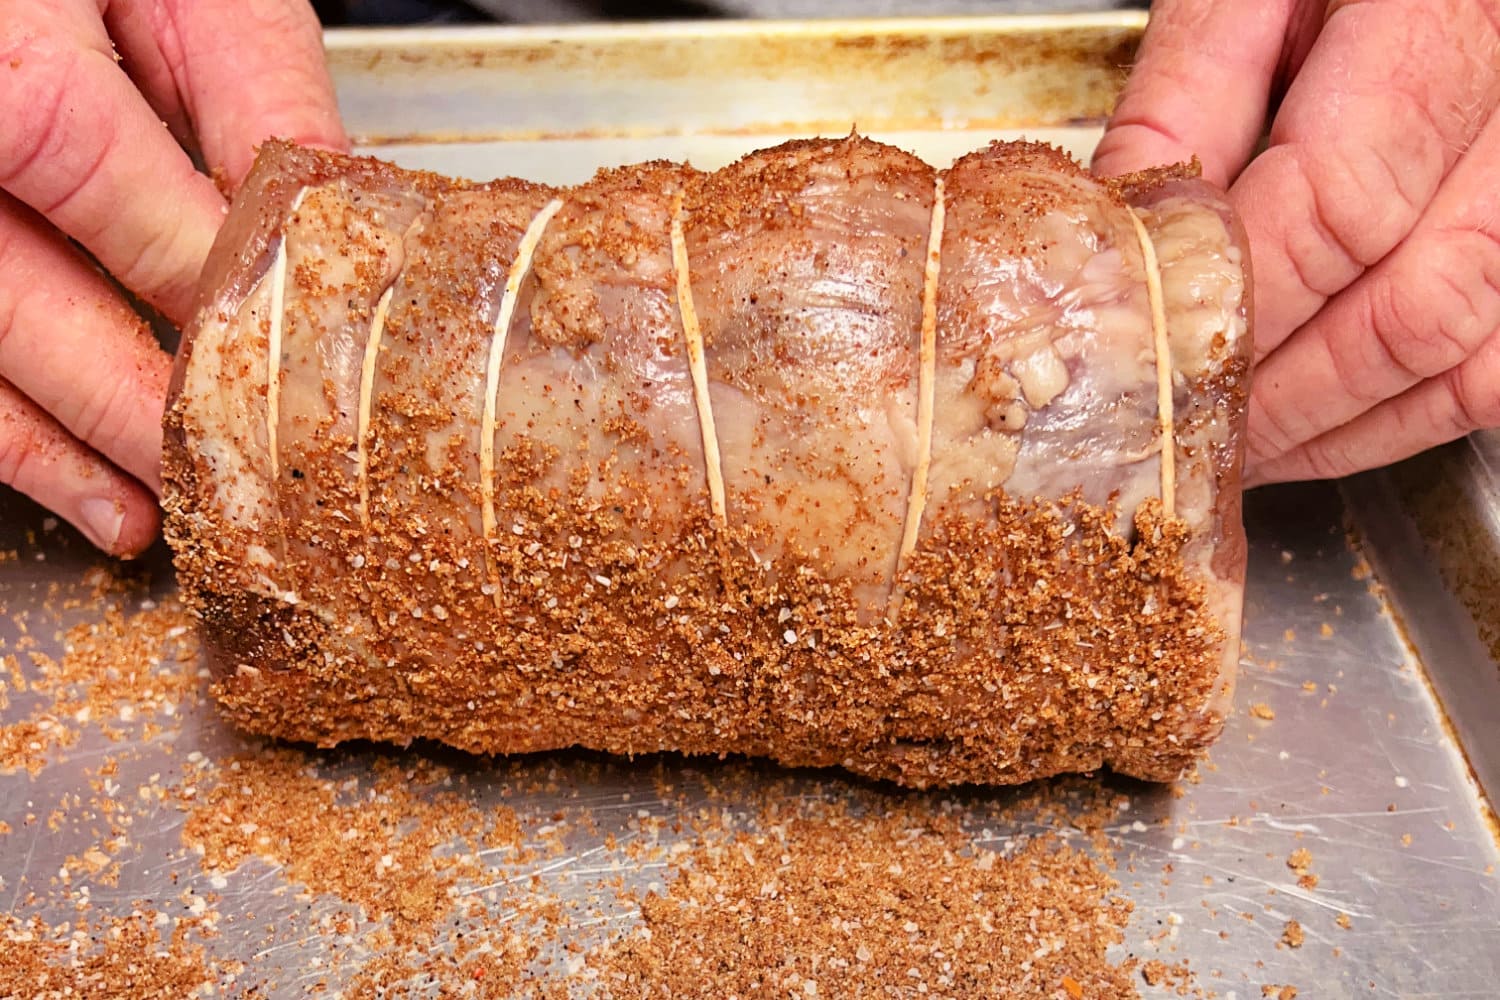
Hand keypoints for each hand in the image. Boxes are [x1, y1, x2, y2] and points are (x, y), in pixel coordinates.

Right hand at [0, 0, 346, 555]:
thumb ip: (249, 85)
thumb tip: (328, 201)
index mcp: (1, 51)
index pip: (102, 183)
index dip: (197, 281)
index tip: (275, 352)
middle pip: (25, 297)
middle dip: (138, 403)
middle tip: (227, 473)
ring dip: (60, 448)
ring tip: (145, 517)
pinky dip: (9, 434)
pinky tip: (68, 482)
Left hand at [1093, 0, 1499, 485]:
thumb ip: (1182, 105)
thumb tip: (1121, 234)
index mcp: (1439, 20)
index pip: (1336, 205)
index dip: (1241, 303)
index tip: (1160, 355)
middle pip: (1408, 305)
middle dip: (1278, 390)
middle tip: (1188, 422)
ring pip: (1462, 355)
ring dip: (1335, 423)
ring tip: (1241, 444)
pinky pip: (1497, 372)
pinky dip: (1401, 419)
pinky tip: (1321, 428)